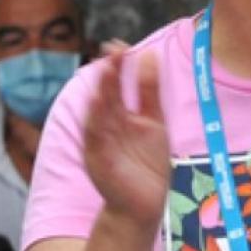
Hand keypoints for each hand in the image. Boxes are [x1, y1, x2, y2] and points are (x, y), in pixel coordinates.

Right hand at [81, 49, 169, 229]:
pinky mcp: (99, 161)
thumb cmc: (146, 164)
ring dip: (101, 91)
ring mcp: (102, 144)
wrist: (142, 205)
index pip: (118, 86)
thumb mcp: (154, 123)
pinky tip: (97, 103)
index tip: (121, 44)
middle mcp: (108, 128)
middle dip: (109, 73)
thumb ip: (150, 93)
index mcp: (121, 118)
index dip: (119, 67)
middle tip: (113, 48)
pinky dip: (95, 120)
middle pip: (107, 95)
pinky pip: (95, 138)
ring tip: (105, 69)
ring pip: (99, 113)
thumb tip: (149, 56)